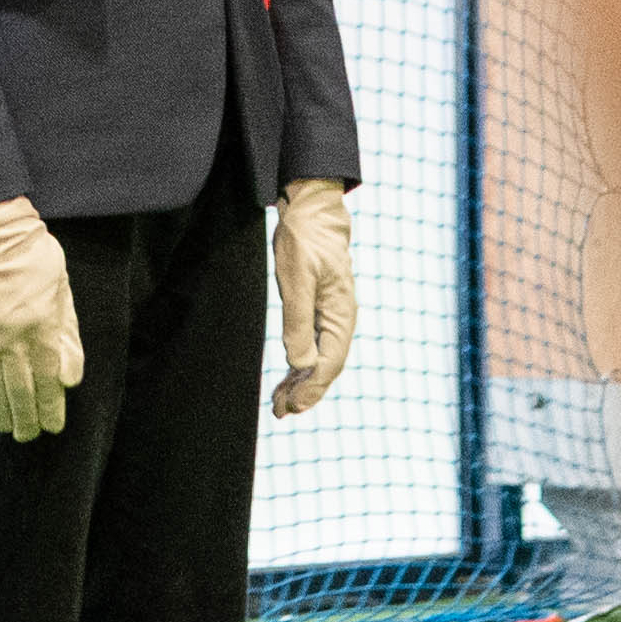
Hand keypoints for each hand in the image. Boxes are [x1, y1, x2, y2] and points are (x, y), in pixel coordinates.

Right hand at [0, 198, 83, 440]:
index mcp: (40, 328)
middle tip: (29, 436)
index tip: (53, 426)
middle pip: (21, 391)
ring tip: (8, 427)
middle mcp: (11, 340)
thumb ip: (66, 331)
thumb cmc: (29, 251)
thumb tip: (70, 374)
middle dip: (27, 418)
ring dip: (3, 411)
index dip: (51, 408)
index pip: (48, 381)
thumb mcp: (60, 286)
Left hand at [271, 179, 354, 415]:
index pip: (329, 362)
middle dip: (306, 392)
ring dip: (301, 382)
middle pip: (326, 366)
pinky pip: (314, 345)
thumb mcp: (296, 277)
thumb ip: (298, 320)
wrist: (311, 209)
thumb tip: (300, 362)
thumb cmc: (303, 239)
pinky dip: (301, 364)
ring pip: (319, 359)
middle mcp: (340, 319)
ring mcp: (331, 315)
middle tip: (280, 412)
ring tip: (279, 403)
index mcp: (340, 314)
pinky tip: (289, 376)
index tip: (291, 406)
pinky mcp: (319, 309)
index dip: (311, 388)